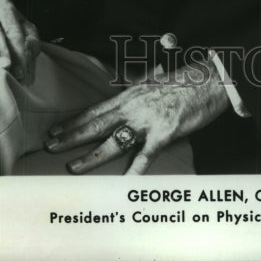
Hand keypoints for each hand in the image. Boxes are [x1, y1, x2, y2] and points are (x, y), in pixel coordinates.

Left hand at [45, 61, 229, 173]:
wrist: (210, 78)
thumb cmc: (185, 81)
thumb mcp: (155, 83)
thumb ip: (139, 92)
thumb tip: (126, 95)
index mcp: (131, 94)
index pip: (95, 110)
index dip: (74, 121)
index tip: (55, 129)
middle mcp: (134, 106)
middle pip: (96, 124)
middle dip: (71, 136)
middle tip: (49, 146)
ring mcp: (148, 120)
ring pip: (114, 141)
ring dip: (91, 156)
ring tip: (72, 166)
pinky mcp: (165, 132)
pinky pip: (146, 154)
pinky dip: (134, 170)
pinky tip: (122, 183)